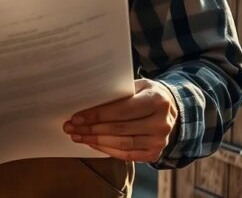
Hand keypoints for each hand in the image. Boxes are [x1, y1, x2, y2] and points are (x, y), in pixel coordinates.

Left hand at [64, 78, 178, 161]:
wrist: (170, 109)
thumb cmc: (145, 94)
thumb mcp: (136, 86)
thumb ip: (116, 92)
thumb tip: (84, 100)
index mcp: (157, 100)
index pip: (121, 110)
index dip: (96, 115)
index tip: (76, 117)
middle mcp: (162, 123)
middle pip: (119, 129)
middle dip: (91, 129)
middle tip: (70, 128)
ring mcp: (160, 141)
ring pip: (122, 144)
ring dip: (95, 141)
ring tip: (77, 136)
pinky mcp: (155, 153)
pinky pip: (127, 155)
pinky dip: (107, 150)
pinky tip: (92, 143)